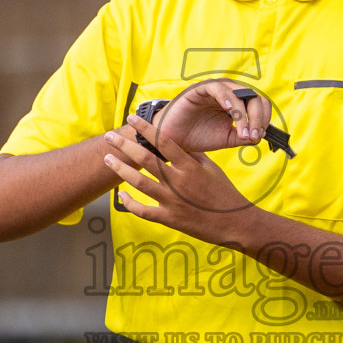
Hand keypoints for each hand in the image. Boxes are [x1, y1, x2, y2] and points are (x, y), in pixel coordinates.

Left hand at [103, 115, 251, 237]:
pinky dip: (130, 202)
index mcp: (190, 166)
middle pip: (145, 159)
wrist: (235, 223)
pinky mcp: (169, 219)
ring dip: (121, 169)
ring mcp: (172, 201)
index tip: (131, 118)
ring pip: (140, 182)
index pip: (163, 141)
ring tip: (107, 159)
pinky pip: (143, 210)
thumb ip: (194, 155)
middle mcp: (178, 182)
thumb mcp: (212, 169)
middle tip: (109, 136)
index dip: (145, 128)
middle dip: (124, 145)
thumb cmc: (225, 194)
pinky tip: (121, 194)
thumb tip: (178, 143)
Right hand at [151, 79, 271, 153]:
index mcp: (238, 104)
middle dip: (257, 118)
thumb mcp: (226, 139)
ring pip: (239, 94)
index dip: (264, 119)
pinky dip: (226, 98)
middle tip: (253, 136)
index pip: (259, 104)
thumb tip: (260, 136)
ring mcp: (216, 90)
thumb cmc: (198, 136)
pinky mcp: (201, 89)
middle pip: (253, 97)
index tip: (260, 136)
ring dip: (244, 114)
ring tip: (242, 132)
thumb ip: (243, 137)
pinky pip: (217, 89)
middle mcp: (230, 93)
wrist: (174, 139)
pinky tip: (229, 110)